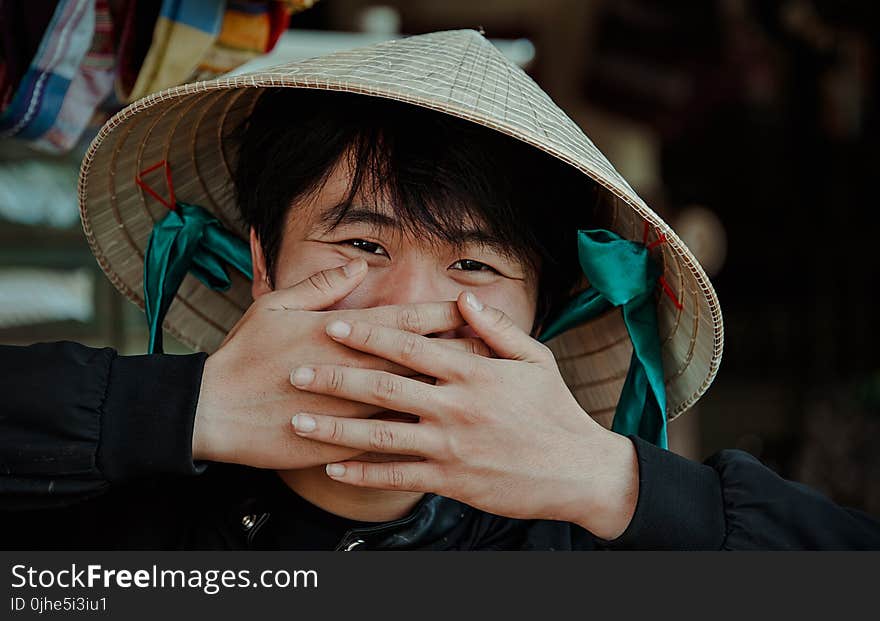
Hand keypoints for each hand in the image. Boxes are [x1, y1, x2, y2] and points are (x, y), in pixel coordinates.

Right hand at [193, 259, 489, 470]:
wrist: (212, 413)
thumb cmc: (243, 355)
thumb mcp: (275, 306)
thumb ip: (320, 285)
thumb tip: (356, 263)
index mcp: (342, 334)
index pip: (405, 320)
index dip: (443, 315)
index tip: (474, 308)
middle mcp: (355, 371)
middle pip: (420, 360)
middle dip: (460, 353)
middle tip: (497, 349)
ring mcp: (351, 410)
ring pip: (411, 402)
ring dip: (447, 394)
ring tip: (482, 392)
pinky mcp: (342, 442)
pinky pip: (388, 441)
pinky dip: (417, 436)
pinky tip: (444, 435)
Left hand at [287, 291, 639, 539]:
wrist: (578, 472)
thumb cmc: (556, 411)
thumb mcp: (536, 359)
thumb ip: (496, 328)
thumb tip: (462, 299)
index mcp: (473, 372)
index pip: (410, 347)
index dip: (368, 335)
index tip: (333, 325)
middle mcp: (455, 408)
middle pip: (384, 387)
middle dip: (336, 377)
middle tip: (296, 370)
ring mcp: (450, 447)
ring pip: (380, 436)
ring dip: (335, 427)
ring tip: (299, 420)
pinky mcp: (450, 481)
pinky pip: (397, 477)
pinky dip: (362, 474)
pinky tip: (333, 467)